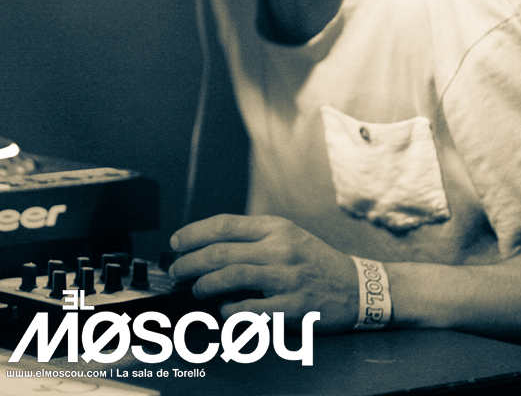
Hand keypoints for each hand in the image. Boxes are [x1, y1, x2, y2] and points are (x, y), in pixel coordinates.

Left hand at [167, 214, 358, 331]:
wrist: (357, 286)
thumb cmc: (316, 262)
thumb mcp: (288, 236)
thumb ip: (255, 239)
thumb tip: (211, 246)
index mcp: (276, 228)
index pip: (226, 225)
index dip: (195, 233)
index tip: (176, 243)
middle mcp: (280, 248)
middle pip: (222, 252)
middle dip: (190, 262)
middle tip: (176, 271)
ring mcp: (287, 277)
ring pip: (231, 277)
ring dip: (205, 285)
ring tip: (196, 289)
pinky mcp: (292, 305)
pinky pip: (250, 309)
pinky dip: (230, 310)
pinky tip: (224, 309)